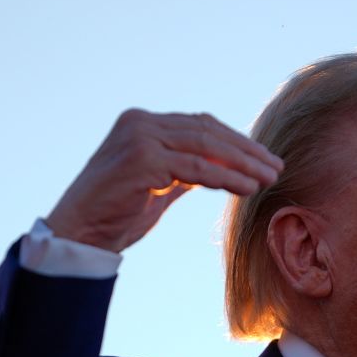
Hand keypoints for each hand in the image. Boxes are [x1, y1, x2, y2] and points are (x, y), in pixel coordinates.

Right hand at [45, 109, 282, 253]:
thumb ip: (182, 170)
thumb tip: (218, 167)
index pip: (199, 125)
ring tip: (269, 178)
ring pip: (205, 146)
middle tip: (276, 166)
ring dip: (243, 163)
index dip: (234, 141)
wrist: (80, 234)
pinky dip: (227, 177)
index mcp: (141, 123)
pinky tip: (248, 188)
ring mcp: (140, 138)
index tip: (262, 158)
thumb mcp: (157, 185)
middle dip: (246, 150)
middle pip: (207, 131)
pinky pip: (196, 168)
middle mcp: (140, 122)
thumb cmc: (116, 215)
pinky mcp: (143, 160)